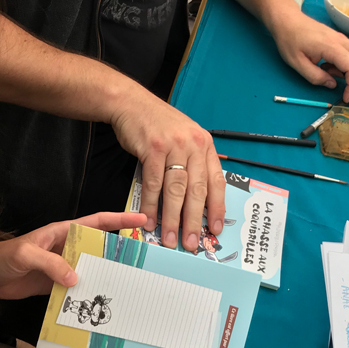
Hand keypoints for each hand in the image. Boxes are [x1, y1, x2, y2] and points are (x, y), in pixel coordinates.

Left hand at [0, 211, 146, 298]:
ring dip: (104, 275)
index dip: (119, 219)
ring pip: (90, 268)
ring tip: (124, 284)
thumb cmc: (4, 255)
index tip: (140, 219)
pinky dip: (86, 294)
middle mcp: (67, 247)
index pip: (97, 222)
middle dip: (119, 249)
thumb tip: (75, 277)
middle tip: (141, 258)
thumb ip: (50, 263)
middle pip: (98, 246)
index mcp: (63, 232)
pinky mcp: (55, 284)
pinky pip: (76, 288)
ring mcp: (62, 266)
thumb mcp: (27, 253)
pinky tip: (96, 304)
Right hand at [109, 91, 225, 252]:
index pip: (216, 181)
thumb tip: (196, 199)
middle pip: (196, 190)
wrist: (132, 103)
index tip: (216, 229)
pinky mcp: (152, 148)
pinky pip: (154, 183)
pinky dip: (152, 205)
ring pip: (175, 190)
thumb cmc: (158, 124)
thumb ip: (193, 162)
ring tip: (169, 239)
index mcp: (204, 144)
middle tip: (191, 244)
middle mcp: (193, 144)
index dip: (216, 207)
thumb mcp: (184, 137)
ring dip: (172, 218)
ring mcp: (173, 146)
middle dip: (194, 221)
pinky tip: (150, 220)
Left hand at [268, 6, 348, 103]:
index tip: (346, 97)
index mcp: (332, 46)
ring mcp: (343, 39)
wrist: (287, 20)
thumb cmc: (289, 40)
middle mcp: (342, 41)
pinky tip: (331, 68)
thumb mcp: (297, 63)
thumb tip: (333, 85)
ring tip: (334, 75)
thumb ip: (315, 77)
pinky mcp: (341, 40)